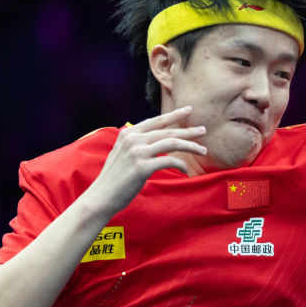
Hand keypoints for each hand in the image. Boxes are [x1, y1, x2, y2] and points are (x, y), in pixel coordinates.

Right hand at [82, 106, 206, 216]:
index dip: (173, 115)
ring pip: (172, 143)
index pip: (156, 121)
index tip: (188, 110)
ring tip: (203, 150)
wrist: (102, 196)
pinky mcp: (142, 167)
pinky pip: (170, 161)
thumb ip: (136, 143)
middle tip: (203, 130)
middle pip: (167, 131)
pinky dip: (181, 165)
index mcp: (128, 133)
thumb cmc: (115, 178)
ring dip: (190, 146)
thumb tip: (155, 138)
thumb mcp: (122, 153)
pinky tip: (186, 170)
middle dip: (188, 130)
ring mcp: (137, 152)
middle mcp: (133, 139)